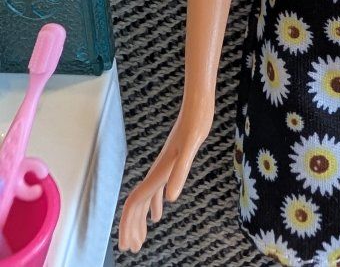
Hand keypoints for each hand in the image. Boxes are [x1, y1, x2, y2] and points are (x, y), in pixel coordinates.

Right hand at [118, 101, 213, 252]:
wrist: (198, 105)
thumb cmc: (196, 123)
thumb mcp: (191, 147)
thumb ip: (180, 171)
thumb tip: (170, 199)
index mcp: (158, 171)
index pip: (136, 203)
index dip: (130, 225)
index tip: (127, 245)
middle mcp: (157, 170)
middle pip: (137, 203)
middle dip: (132, 227)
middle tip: (131, 249)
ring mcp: (163, 166)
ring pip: (146, 197)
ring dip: (141, 218)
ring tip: (142, 237)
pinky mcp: (172, 161)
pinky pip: (158, 187)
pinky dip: (155, 202)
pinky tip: (160, 210)